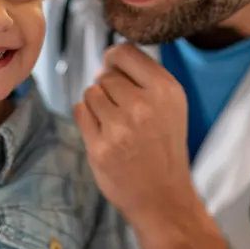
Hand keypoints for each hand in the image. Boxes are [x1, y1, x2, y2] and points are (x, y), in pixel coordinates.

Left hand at [74, 43, 234, 248]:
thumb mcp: (170, 104)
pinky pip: (80, 111)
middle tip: (122, 110)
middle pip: (105, 75)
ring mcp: (120, 127)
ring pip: (90, 92)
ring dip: (97, 104)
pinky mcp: (100, 147)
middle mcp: (144, 105)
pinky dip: (86, 118)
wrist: (163, 196)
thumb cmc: (163, 144)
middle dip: (108, 88)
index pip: (124, 52)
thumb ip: (142, 76)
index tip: (115, 71)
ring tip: (114, 122)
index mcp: (165, 90)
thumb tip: (106, 58)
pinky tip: (103, 131)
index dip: (114, 59)